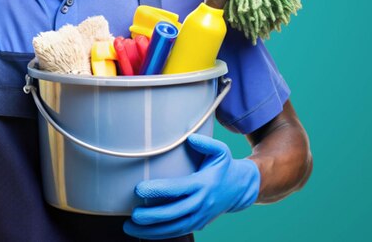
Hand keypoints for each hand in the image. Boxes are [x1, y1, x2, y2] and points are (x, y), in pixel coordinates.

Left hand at [123, 134, 259, 238]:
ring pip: (174, 228)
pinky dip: (160, 235)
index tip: (139, 189)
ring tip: (130, 227)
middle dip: (152, 216)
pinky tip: (143, 233)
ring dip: (152, 231)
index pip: (177, 189)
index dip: (157, 190)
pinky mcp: (198, 224)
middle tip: (133, 215)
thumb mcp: (221, 151)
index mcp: (202, 184)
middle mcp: (201, 203)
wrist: (241, 188)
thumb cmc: (224, 166)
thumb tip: (190, 138)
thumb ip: (206, 143)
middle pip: (174, 213)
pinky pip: (178, 231)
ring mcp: (200, 216)